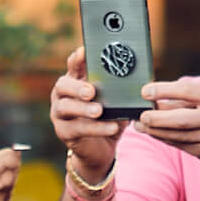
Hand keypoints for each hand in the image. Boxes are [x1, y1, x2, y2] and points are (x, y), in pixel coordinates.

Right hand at [51, 47, 123, 178]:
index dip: (77, 59)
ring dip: (83, 109)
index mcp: (75, 81)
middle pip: (63, 86)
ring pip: (65, 108)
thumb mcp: (115, 100)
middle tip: (91, 91)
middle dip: (77, 87)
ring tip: (99, 111)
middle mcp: (62, 95)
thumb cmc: (107, 117)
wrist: (100, 148)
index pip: (73, 65)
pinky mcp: (63, 132)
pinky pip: (77, 129)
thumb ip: (119, 88)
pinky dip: (96, 128)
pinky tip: (111, 127)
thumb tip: (140, 77)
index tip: (84, 52)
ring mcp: (59, 114)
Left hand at [135, 78, 199, 166]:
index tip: (145, 91)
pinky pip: (178, 145)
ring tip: (139, 124)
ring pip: (176, 136)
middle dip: (156, 118)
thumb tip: (156, 98)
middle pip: (180, 119)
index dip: (164, 90)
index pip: (188, 91)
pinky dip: (164, 138)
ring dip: (154, 130)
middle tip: (140, 115)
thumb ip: (189, 97)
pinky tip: (153, 132)